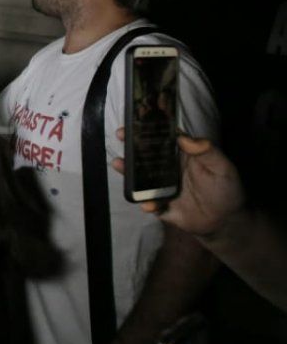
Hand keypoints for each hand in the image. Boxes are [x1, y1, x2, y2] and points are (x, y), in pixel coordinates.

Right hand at [112, 130, 244, 236]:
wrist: (226, 221)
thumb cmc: (226, 189)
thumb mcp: (222, 167)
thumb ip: (207, 151)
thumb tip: (184, 137)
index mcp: (182, 156)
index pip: (164, 140)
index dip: (151, 130)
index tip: (138, 121)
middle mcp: (169, 170)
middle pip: (148, 156)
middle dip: (132, 145)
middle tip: (120, 136)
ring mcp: (163, 188)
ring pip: (141, 178)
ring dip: (128, 171)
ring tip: (117, 163)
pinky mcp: (161, 206)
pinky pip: (150, 203)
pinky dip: (147, 204)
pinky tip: (149, 205)